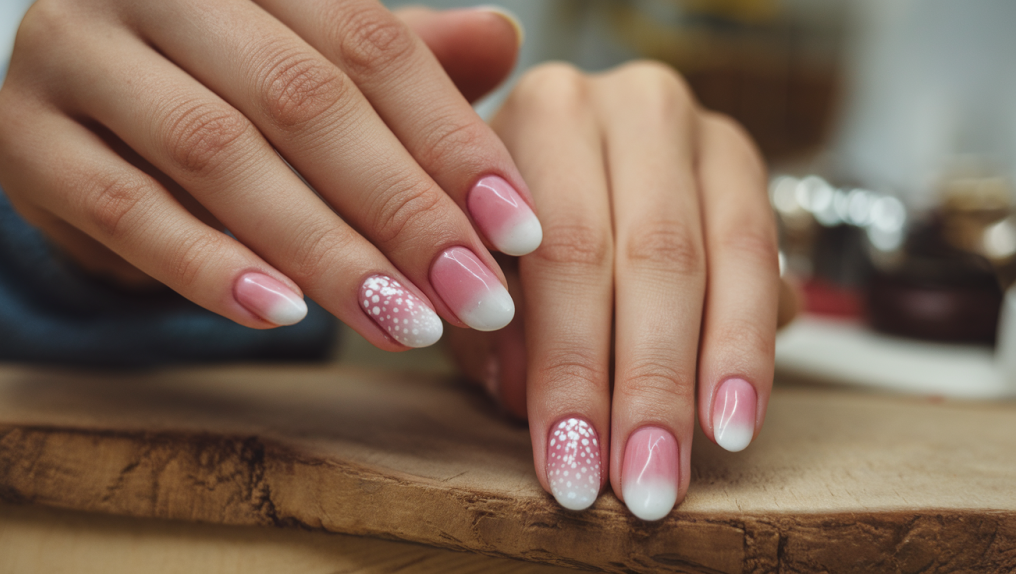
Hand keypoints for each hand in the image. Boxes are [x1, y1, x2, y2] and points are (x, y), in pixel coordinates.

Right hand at [0, 1, 538, 348]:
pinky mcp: (27, 137)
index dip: (453, 140)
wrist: (85, 114)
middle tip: (478, 295)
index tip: (519, 229)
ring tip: (405, 324)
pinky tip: (285, 318)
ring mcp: (80, 53)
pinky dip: (211, 269)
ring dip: (324, 251)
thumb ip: (404, 58)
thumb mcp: (318, 64)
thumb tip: (504, 40)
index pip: (371, 45)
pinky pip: (128, 209)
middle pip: (305, 100)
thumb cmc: (229, 88)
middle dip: (404, 209)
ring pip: (220, 155)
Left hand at [448, 62, 781, 519]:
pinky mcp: (744, 159)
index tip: (568, 465)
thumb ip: (492, 330)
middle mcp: (623, 103)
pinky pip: (762, 255)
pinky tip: (735, 420)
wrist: (570, 157)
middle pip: (644, 254)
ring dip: (700, 379)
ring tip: (681, 470)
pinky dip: (749, 344)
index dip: (568, 368)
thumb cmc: (508, 227)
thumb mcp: (480, 274)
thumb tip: (528, 399)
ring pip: (712, 258)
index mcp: (541, 115)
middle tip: (636, 485)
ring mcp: (693, 127)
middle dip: (642, 385)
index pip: (560, 253)